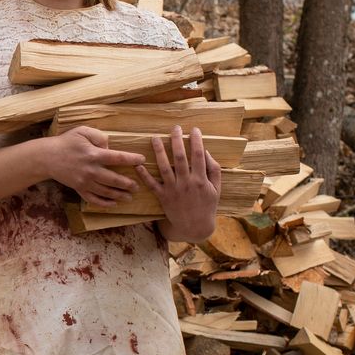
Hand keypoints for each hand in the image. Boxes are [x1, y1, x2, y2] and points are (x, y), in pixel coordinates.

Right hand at [43, 127, 147, 208]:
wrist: (47, 157)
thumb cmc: (66, 142)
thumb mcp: (82, 131)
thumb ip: (99, 136)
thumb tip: (109, 145)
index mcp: (94, 154)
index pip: (117, 157)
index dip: (132, 159)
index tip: (142, 160)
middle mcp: (91, 170)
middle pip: (114, 179)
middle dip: (128, 184)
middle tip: (137, 186)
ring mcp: (85, 182)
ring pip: (106, 192)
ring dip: (119, 195)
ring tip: (129, 196)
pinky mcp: (79, 189)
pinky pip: (93, 199)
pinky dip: (104, 203)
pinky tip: (113, 204)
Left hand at [145, 127, 221, 241]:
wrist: (195, 226)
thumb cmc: (207, 205)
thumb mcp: (216, 188)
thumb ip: (213, 169)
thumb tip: (205, 151)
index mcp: (201, 179)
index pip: (198, 155)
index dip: (196, 141)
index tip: (194, 129)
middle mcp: (186, 183)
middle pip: (180, 158)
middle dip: (177, 140)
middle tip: (175, 128)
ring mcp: (173, 190)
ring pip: (164, 168)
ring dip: (159, 152)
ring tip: (155, 138)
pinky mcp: (163, 197)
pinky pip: (152, 185)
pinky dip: (144, 175)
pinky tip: (138, 165)